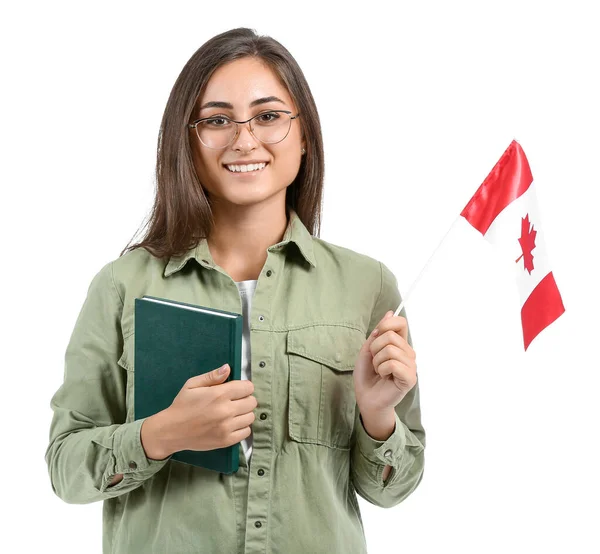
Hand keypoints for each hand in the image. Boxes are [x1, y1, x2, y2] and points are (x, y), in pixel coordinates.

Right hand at [141, 364, 256, 458]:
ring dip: (244, 413)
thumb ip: (212, 376)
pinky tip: (232, 424)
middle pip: (252, 402)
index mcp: (219, 394)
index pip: (248, 388)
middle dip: (245, 399)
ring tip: (233, 413)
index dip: (244, 387)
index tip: (237, 389)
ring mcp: (227, 427)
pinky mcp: (226, 441)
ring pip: (250, 417)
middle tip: (235, 401)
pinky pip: (246, 432)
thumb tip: (228, 368)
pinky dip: (242, 427)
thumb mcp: (192, 385)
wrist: (172, 431)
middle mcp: (226, 411)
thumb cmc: (182, 405)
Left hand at [354, 310, 416, 413]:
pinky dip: (382, 369)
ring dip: (377, 361)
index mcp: (400, 345)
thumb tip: (390, 312)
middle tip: (375, 361)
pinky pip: (393, 364)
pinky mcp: (410, 378)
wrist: (366, 398)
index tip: (376, 335)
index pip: (401, 323)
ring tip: (379, 371)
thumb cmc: (367, 375)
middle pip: (391, 336)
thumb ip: (379, 332)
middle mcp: (409, 353)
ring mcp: (411, 366)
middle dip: (375, 348)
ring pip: (390, 349)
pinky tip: (384, 377)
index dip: (386, 324)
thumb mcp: (368, 349)